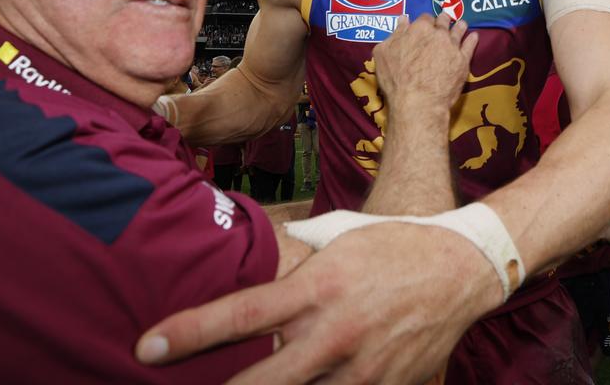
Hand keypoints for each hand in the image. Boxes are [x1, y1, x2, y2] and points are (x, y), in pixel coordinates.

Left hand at [136, 222, 501, 383]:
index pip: (241, 314)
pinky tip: (305, 381)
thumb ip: (291, 262)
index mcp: (317, 287)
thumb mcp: (335, 238)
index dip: (189, 333)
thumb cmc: (390, 244)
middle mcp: (334, 333)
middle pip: (262, 382)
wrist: (463, 269)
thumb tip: (247, 270)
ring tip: (237, 383)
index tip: (147, 347)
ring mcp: (362, 370)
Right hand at [373, 16, 477, 114]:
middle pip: (443, 21)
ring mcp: (452, 46)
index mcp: (418, 29)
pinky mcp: (463, 61)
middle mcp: (438, 34)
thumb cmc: (396, 78)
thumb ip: (395, 34)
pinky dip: (472, 39)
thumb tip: (403, 20)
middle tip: (444, 20)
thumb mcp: (384, 53)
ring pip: (458, 30)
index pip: (424, 18)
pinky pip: (470, 46)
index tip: (425, 24)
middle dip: (443, 20)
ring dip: (459, 26)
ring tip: (461, 24)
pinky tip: (474, 36)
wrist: (418, 101)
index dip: (425, 21)